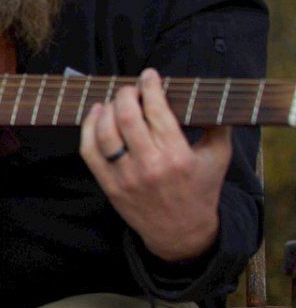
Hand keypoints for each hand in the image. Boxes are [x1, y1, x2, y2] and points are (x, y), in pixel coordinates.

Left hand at [79, 68, 229, 260]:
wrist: (180, 232)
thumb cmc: (200, 191)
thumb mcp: (218, 159)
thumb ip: (218, 127)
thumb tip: (210, 98)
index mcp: (178, 156)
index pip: (157, 111)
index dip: (150, 87)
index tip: (149, 75)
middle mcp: (150, 165)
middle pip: (127, 116)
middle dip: (126, 94)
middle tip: (130, 88)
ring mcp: (126, 176)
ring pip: (105, 132)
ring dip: (107, 108)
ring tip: (115, 100)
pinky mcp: (109, 185)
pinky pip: (89, 151)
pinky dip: (88, 128)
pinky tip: (96, 115)